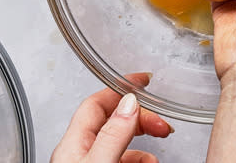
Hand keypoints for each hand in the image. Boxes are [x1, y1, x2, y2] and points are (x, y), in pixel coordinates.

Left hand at [51, 73, 172, 162]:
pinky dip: (139, 158)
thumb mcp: (99, 162)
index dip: (121, 88)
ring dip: (143, 143)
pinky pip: (122, 158)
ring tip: (155, 152)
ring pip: (121, 142)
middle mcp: (79, 152)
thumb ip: (114, 134)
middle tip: (162, 125)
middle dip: (142, 118)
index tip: (144, 80)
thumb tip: (130, 102)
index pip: (97, 102)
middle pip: (114, 120)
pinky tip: (147, 162)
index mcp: (73, 143)